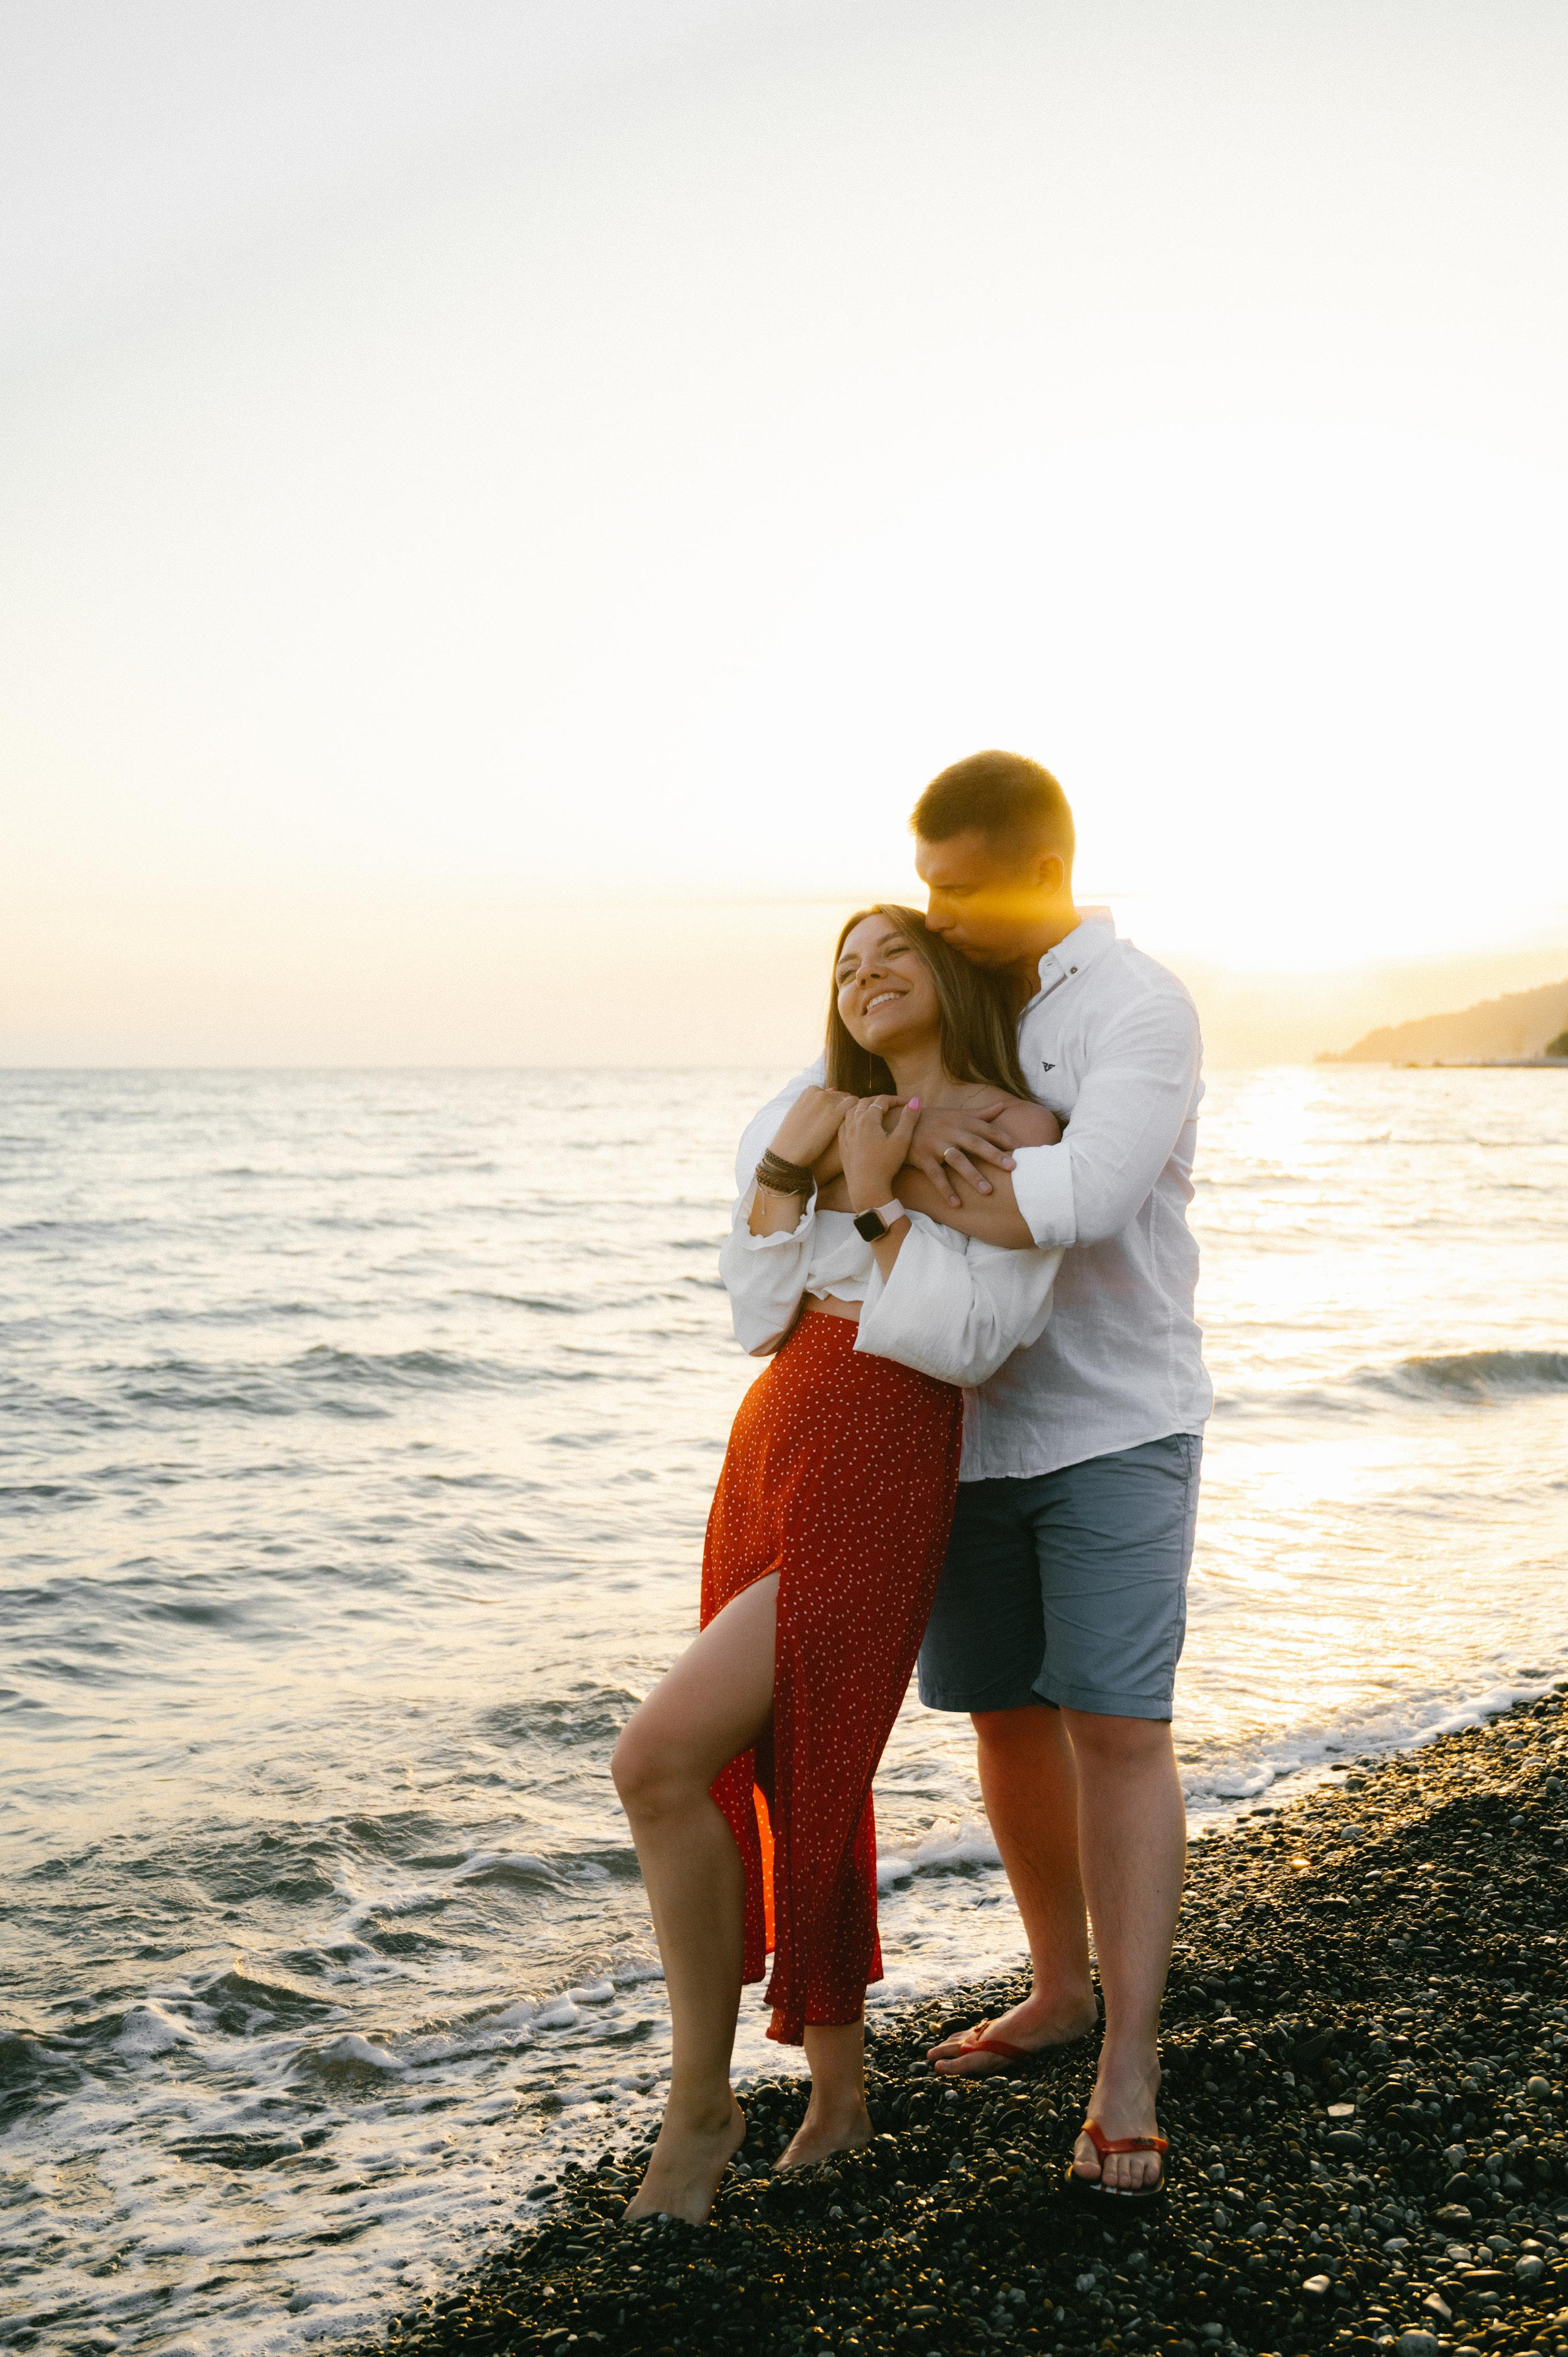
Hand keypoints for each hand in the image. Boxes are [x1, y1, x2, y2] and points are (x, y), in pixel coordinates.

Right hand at [768, 1085, 857, 1171]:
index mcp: (810, 1091)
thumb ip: (814, 1101)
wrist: (788, 1153)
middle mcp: (819, 1093)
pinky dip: (856, 1114)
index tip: (835, 1120)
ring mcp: (827, 1102)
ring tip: (849, 1128)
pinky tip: (853, 1128)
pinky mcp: (835, 1114)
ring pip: (850, 1100)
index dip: (836, 1107)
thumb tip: (833, 1089)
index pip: (832, 1093)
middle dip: (844, 1109)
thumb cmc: (793, 1137)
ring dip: (852, 1112)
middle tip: (845, 1126)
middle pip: (842, 1096)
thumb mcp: (799, 1113)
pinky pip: (854, 1105)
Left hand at [839, 1095, 919, 1211]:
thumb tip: (915, 1100)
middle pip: (865, 1102)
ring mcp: (846, 1134)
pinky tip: (857, 1123)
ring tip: (873, 1109)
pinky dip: (852, 1118)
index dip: (896, 1099)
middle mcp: (854, 1123)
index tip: (907, 1103)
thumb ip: (909, 1119)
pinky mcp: (842, 1145)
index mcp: (868, 1119)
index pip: (882, 1100)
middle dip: (880, 1100)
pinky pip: (844, 1124)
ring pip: (851, 1111)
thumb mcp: (902, 1140)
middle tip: (892, 1104)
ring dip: (863, 1106)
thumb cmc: (885, 1164)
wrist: (866, 1187)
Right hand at [907, 1102, 1017, 1206]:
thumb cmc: (931, 1119)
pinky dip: (946, 1189)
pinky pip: (935, 1175)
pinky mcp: (921, 1157)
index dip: (1004, 1138)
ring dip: (972, 1176)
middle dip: (995, 1155)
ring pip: (957, 1160)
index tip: (1023, 1148)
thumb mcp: (955, 1113)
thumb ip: (980, 1113)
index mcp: (961, 1121)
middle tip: (1013, 1167)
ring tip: (988, 1192)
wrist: (896, 1120)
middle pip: (976, 1143)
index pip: (987, 1129)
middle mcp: (951, 1131)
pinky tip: (957, 1204)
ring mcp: (936, 1144)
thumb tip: (1003, 1106)